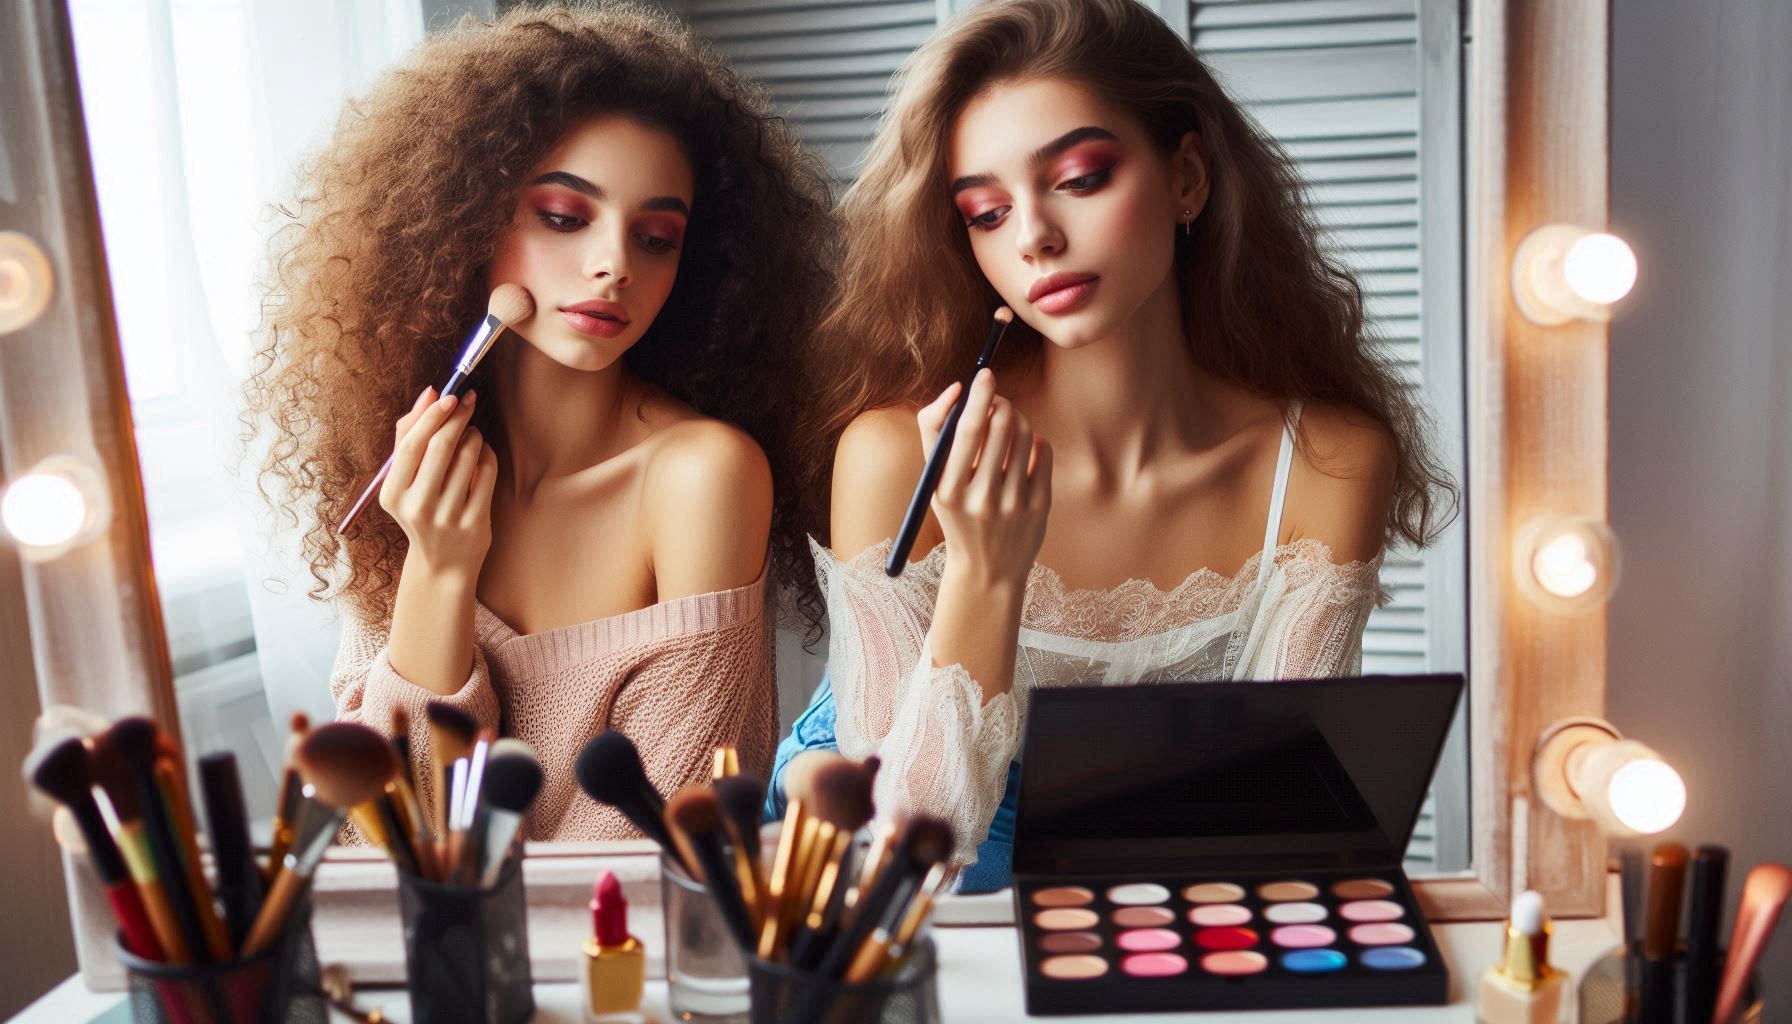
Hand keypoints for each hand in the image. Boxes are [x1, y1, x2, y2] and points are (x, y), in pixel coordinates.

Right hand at [379, 387, 497, 581]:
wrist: (442, 563)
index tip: (448, 396)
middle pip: (441, 447)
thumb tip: (429, 393)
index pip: (411, 446)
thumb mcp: (404, 480)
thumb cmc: (422, 509)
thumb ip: (410, 435)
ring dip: (474, 435)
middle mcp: (417, 507)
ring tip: (473, 432)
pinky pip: (487, 475)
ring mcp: (447, 517)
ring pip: (468, 458)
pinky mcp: (474, 524)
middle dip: (457, 417)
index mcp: (393, 495)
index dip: (432, 416)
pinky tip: (483, 453)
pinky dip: (487, 455)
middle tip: (467, 401)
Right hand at [916, 368, 1051, 585]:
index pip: (965, 429)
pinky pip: (1044, 451)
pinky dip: (1035, 441)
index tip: (985, 375)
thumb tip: (956, 390)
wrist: (986, 571)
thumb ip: (936, 435)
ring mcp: (1013, 504)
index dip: (978, 395)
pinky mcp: (1039, 507)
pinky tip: (1026, 450)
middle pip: (1000, 424)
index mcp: (947, 490)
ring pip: (1025, 434)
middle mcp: (980, 498)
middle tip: (998, 402)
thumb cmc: (957, 516)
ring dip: (1018, 419)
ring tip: (1010, 427)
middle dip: (1001, 403)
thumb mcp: (935, 483)